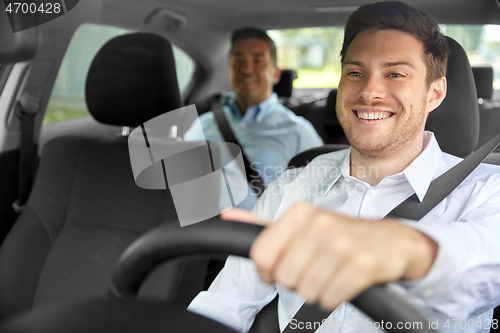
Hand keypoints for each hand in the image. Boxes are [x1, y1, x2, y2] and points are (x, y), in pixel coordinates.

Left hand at [220, 202, 436, 309]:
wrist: (393, 241)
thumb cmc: (341, 235)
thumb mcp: (301, 224)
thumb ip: (262, 223)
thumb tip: (227, 214)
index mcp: (300, 213)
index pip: (261, 255)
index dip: (268, 271)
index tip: (281, 269)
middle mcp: (319, 224)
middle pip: (283, 277)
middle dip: (296, 281)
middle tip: (315, 269)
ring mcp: (342, 244)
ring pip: (305, 291)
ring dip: (317, 290)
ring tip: (330, 273)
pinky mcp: (361, 266)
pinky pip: (330, 299)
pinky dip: (335, 297)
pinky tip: (344, 281)